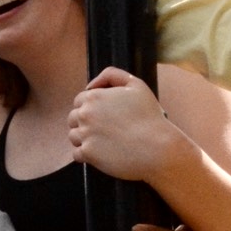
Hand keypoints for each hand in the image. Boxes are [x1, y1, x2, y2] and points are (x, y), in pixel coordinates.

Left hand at [68, 66, 185, 183]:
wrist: (157, 147)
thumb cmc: (149, 117)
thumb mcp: (136, 85)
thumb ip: (112, 75)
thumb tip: (91, 85)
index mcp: (94, 97)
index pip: (79, 101)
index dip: (90, 108)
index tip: (102, 117)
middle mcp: (85, 114)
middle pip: (73, 119)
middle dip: (85, 123)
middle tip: (104, 130)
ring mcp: (85, 135)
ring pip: (73, 136)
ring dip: (84, 139)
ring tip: (103, 142)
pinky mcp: (88, 154)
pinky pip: (77, 155)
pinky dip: (86, 155)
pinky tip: (101, 154)